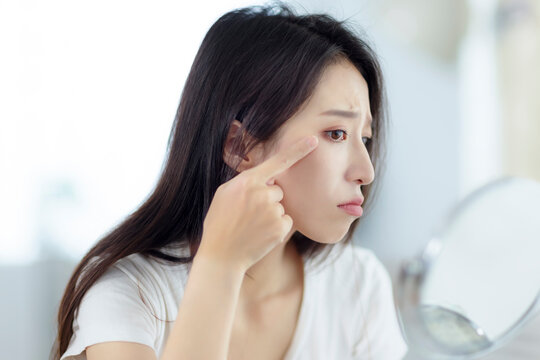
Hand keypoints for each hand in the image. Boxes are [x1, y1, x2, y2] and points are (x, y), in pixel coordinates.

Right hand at [197, 135, 318, 271]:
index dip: (297, 149)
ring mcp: (272, 211)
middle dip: (268, 199)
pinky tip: (260, 234)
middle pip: (278, 190)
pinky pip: (286, 221)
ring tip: (251, 226)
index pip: (277, 161)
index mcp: (247, 181)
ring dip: (271, 215)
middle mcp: (262, 193)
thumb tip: (267, 177)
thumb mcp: (225, 194)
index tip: (314, 140)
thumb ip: (246, 181)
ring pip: (281, 207)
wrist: (221, 255)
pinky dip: (277, 228)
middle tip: (248, 214)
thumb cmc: (220, 222)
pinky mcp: (280, 228)